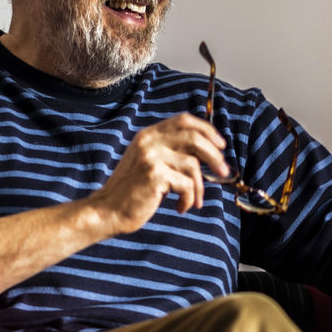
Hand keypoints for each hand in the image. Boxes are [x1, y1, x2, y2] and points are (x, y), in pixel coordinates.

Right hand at [88, 113, 230, 232]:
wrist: (107, 211)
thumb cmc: (132, 192)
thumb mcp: (149, 163)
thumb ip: (170, 153)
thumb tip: (208, 153)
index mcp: (148, 135)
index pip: (184, 120)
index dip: (207, 130)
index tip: (220, 145)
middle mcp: (149, 141)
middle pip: (194, 138)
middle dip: (214, 155)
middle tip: (224, 171)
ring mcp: (151, 157)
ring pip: (193, 166)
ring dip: (199, 187)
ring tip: (193, 201)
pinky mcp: (154, 175)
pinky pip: (187, 185)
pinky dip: (189, 199)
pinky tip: (181, 208)